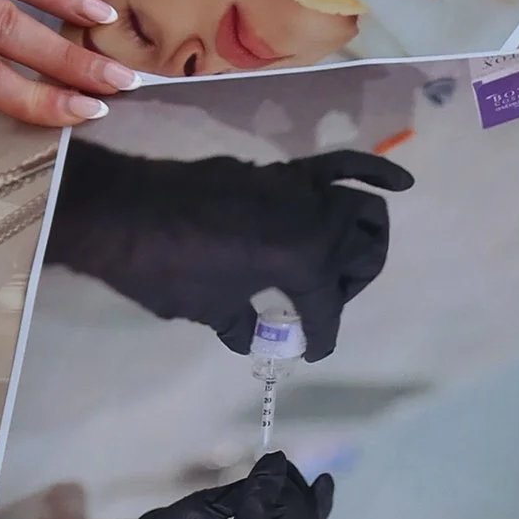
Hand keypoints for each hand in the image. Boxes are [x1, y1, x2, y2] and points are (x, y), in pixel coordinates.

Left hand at [49, 143, 408, 358]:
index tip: (313, 351)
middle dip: (351, 282)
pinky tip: (400, 181)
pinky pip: (336, 167)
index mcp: (302, 260)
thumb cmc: (162, 269)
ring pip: (362, 208)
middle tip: (321, 301)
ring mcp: (297, 187)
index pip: (326, 308)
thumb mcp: (208, 308)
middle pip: (364, 251)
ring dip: (364, 236)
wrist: (118, 210)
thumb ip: (241, 322)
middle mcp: (313, 218)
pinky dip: (371, 172)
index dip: (322, 337)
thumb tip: (252, 335)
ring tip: (349, 259)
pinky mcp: (278, 170)